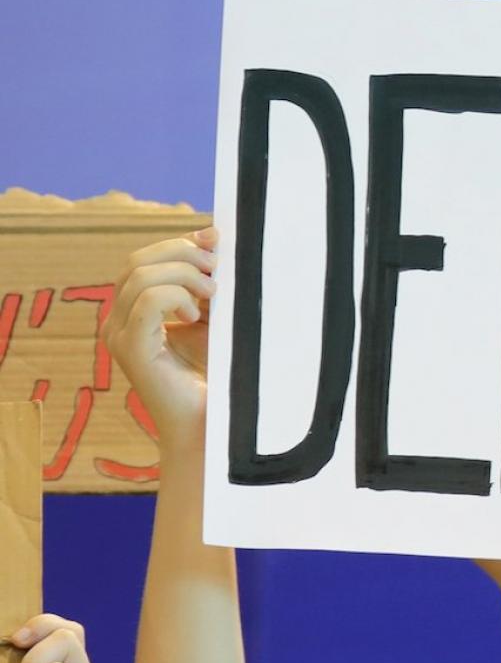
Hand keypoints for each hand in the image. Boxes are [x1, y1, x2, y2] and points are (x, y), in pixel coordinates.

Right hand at [108, 230, 216, 457]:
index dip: (179, 243)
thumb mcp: (216, 320)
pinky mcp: (132, 351)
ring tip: (212, 295)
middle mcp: (120, 321)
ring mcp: (121, 335)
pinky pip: (144, 302)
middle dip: (181, 254)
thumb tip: (212, 236)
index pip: (144, 259)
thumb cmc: (220, 376)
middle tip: (217, 271)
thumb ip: (208, 285)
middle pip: (137, 261)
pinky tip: (195, 316)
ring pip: (139, 276)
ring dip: (183, 275)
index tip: (216, 241)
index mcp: (135, 311)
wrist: (214, 426)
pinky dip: (174, 297)